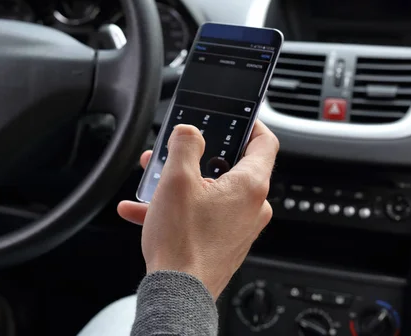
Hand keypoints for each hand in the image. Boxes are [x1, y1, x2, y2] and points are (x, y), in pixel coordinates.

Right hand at [118, 121, 278, 299]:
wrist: (178, 293)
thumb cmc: (183, 243)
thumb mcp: (177, 180)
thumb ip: (185, 145)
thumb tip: (189, 132)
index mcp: (250, 185)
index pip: (265, 142)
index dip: (251, 124)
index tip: (236, 118)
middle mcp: (252, 206)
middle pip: (228, 167)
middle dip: (195, 157)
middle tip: (173, 153)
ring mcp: (239, 226)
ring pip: (211, 191)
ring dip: (180, 183)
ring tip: (151, 183)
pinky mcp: (224, 242)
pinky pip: (202, 214)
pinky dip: (178, 208)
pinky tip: (145, 210)